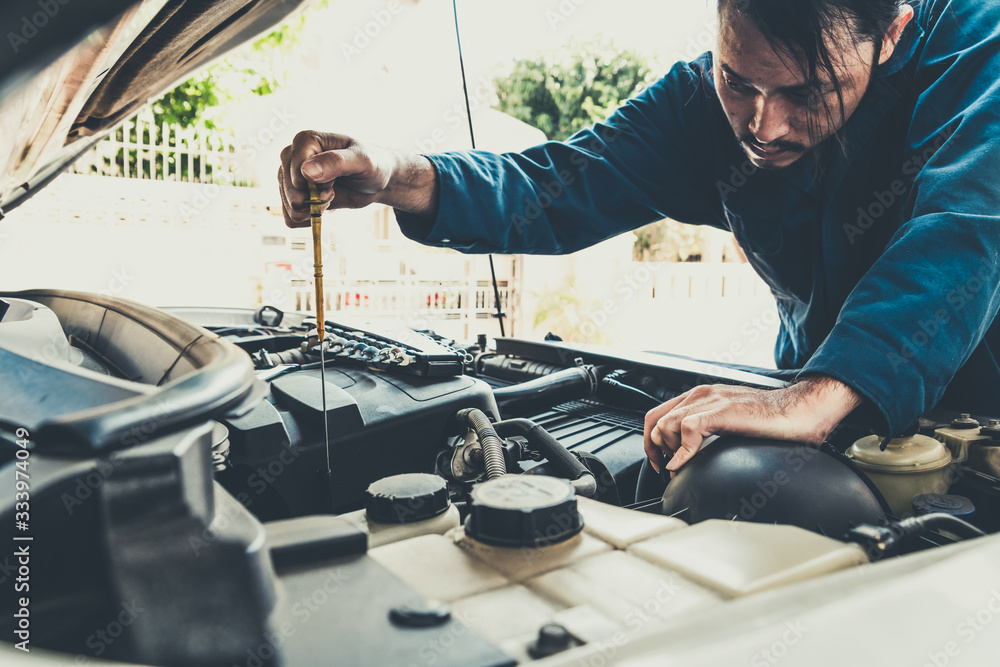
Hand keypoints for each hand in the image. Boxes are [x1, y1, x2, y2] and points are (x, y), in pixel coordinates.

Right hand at [277, 131, 437, 227]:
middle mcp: (292, 157)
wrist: (373, 181)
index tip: (333, 183)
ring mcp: (289, 177)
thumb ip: (336, 163)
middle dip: (315, 200)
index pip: (296, 173)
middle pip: (291, 192)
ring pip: (290, 208)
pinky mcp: (293, 195)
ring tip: (329, 197)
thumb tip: (306, 172)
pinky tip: (321, 208)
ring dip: (313, 210)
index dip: (315, 185)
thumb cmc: (372, 164)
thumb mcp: (363, 161)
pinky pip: (290, 218)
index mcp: (305, 140)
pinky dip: (308, 220)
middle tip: (332, 192)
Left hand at [643, 375, 861, 474]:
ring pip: (666, 424)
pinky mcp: (723, 411)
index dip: (650, 441)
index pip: (657, 414)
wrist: (802, 411)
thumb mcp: (730, 423)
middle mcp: (701, 395)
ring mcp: (711, 401)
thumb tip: (688, 454)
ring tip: (679, 467)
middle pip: (654, 420)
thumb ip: (708, 430)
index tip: (659, 462)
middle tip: (664, 469)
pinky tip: (687, 463)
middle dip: (652, 449)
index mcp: (701, 397)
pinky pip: (688, 429)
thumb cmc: (774, 419)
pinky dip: (682, 451)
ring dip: (667, 450)